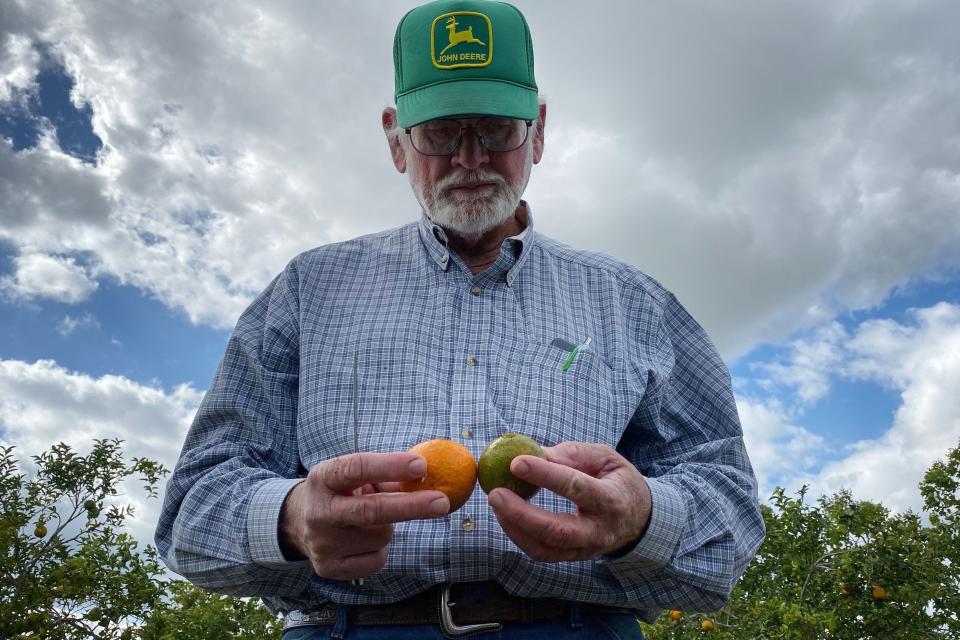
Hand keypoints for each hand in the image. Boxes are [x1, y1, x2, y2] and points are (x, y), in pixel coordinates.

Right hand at [281, 452, 449, 579]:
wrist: (299, 522)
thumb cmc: (341, 492)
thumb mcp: (355, 476)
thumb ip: (388, 477)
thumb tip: (429, 479)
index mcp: (324, 478)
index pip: (357, 468)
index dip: (390, 466)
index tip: (421, 466)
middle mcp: (319, 511)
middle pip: (370, 510)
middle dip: (410, 506)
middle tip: (442, 502)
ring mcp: (322, 543)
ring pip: (380, 537)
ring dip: (389, 528)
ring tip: (372, 521)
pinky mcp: (329, 568)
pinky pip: (376, 560)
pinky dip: (381, 549)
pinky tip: (365, 540)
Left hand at [487, 441, 651, 561]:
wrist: (640, 518)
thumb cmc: (617, 480)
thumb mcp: (605, 457)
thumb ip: (573, 454)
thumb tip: (536, 453)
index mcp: (611, 499)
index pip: (575, 487)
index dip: (545, 474)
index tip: (516, 462)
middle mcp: (599, 530)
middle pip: (556, 530)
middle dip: (521, 514)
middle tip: (495, 493)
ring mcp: (586, 549)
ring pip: (545, 548)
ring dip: (514, 527)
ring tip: (497, 502)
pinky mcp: (574, 557)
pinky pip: (542, 553)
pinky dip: (519, 536)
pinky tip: (506, 516)